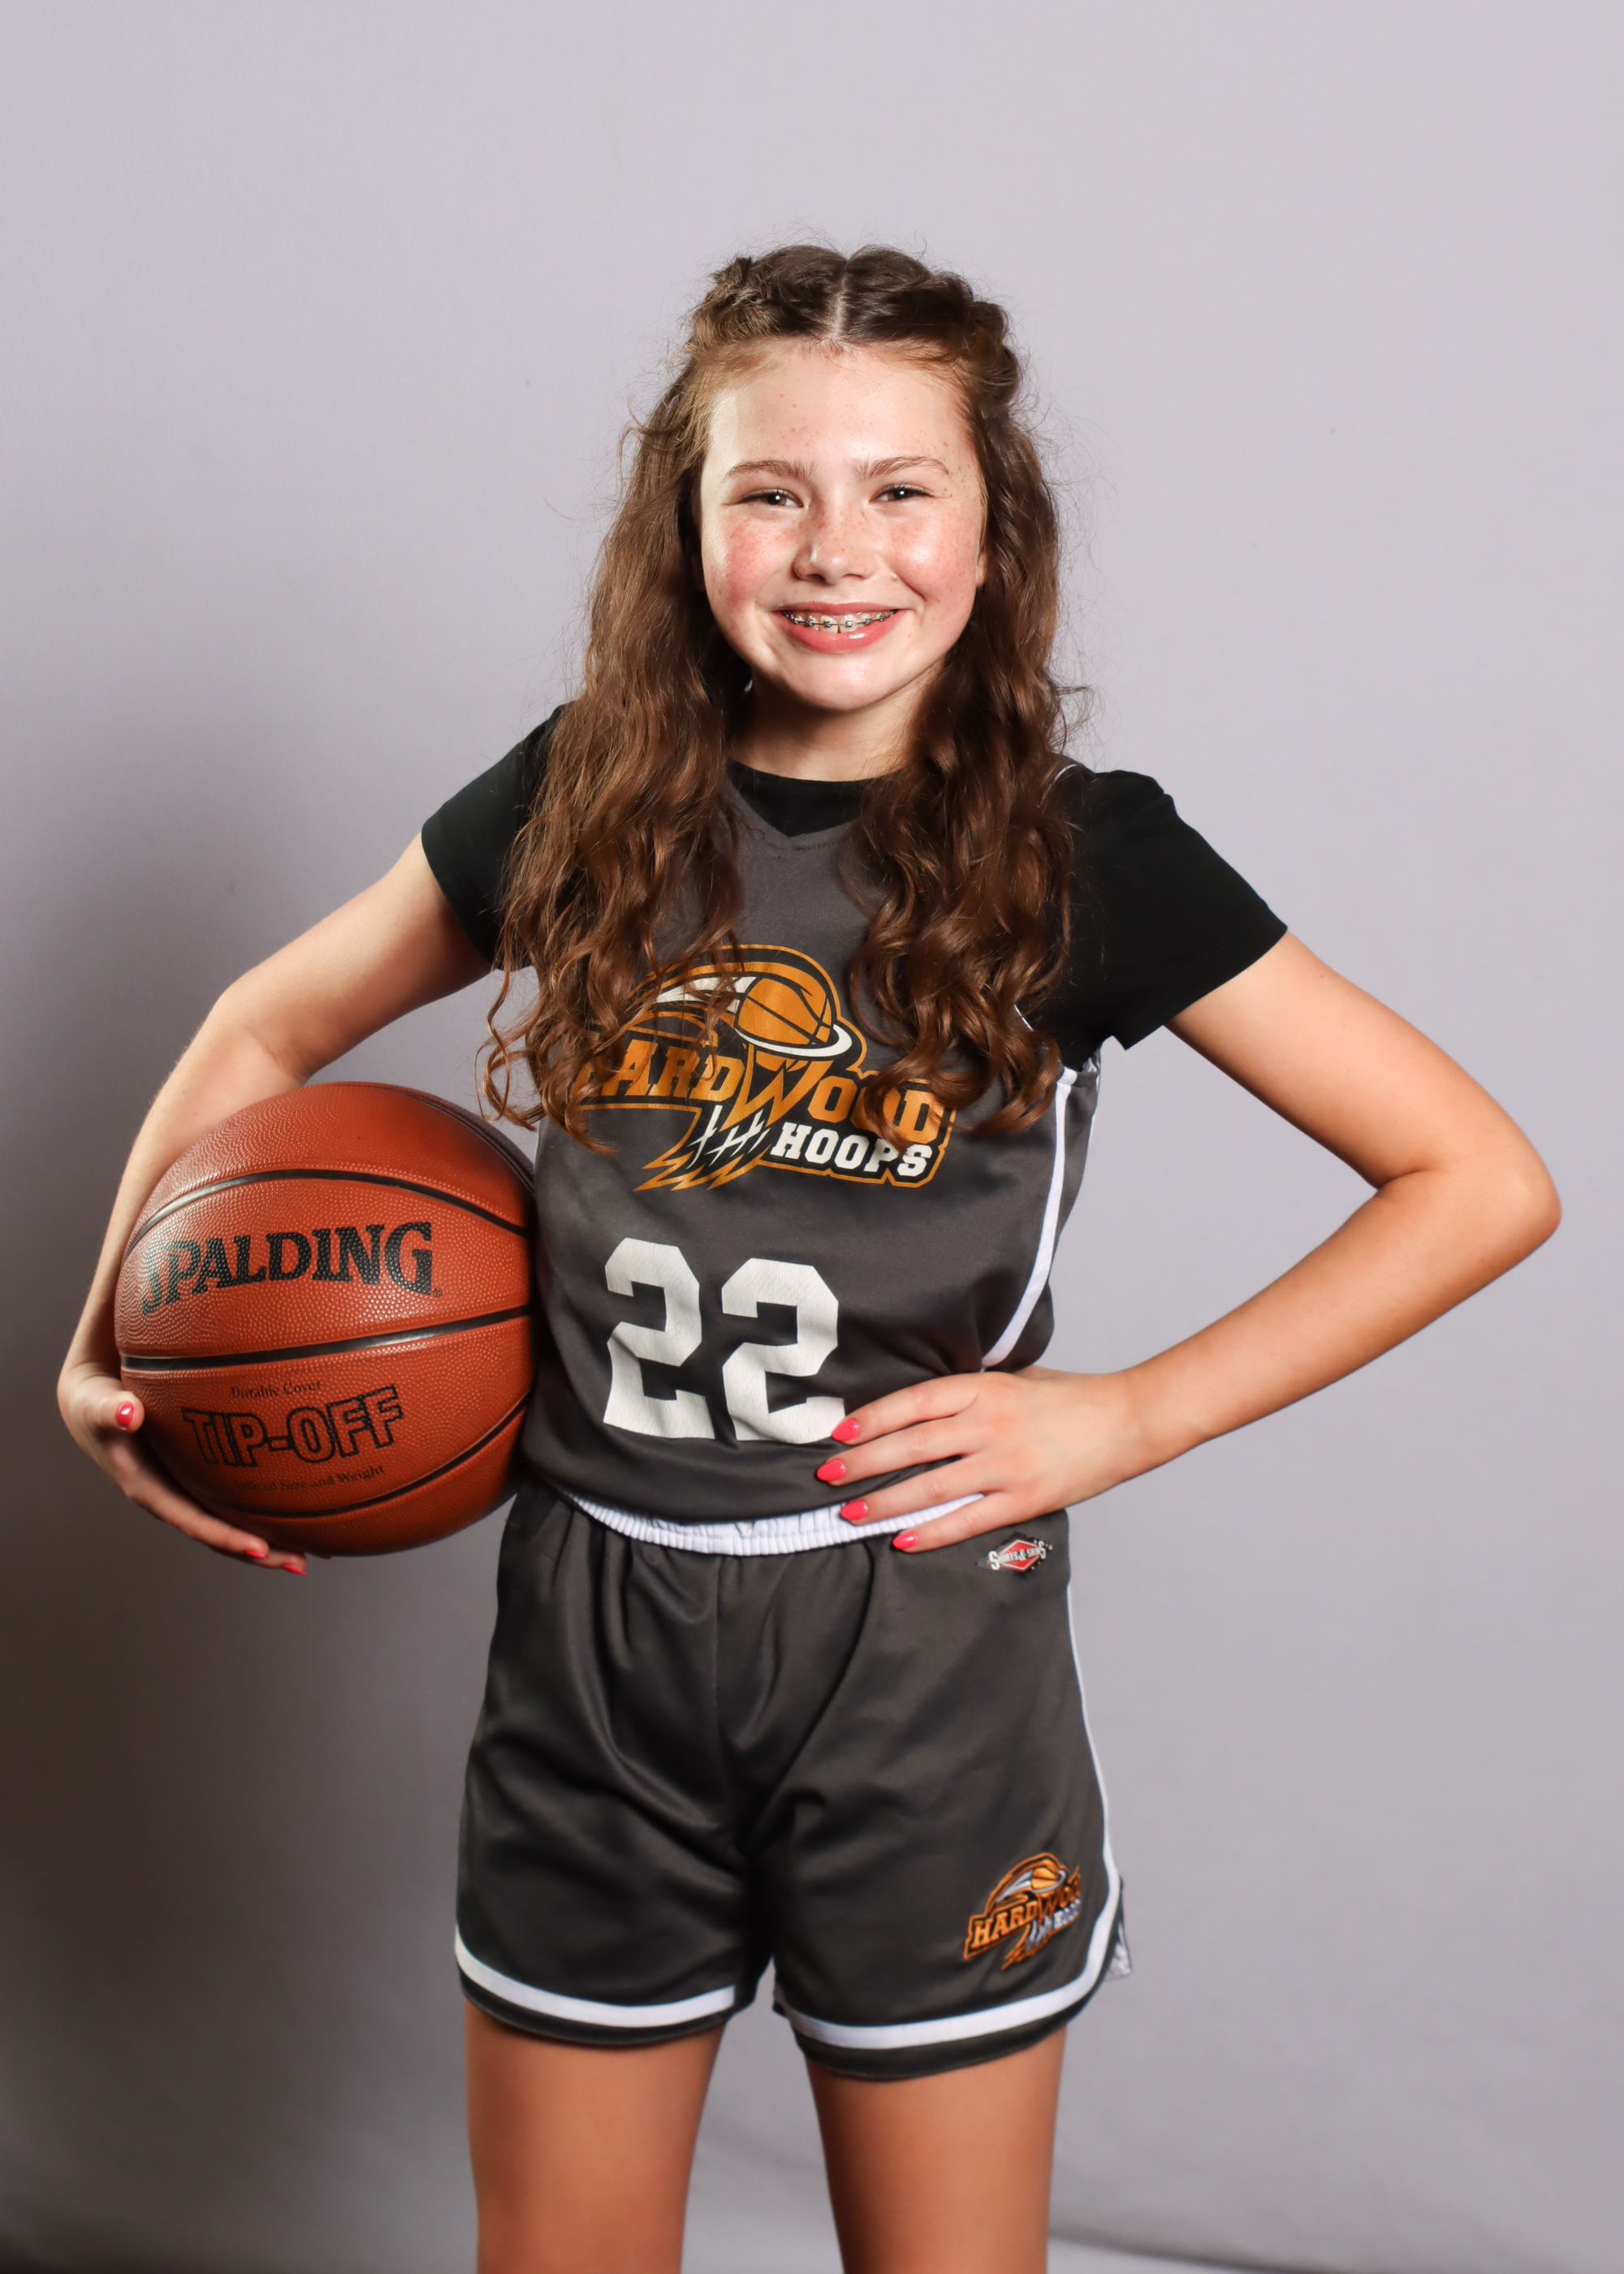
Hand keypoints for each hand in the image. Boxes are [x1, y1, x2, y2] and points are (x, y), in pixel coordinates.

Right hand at [57, 1359, 306, 1573]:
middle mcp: (173, 1498)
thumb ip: (111, 1410)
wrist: (97, 1405)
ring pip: (233, 1522)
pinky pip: (238, 1499)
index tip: (259, 1549)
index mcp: (150, 1490)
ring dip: (272, 1539)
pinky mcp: (201, 1479)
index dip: (225, 1537)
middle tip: (301, 1562)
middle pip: (221, 1534)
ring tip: (318, 1548)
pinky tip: (306, 1509)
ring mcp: (189, 1491)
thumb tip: (128, 1412)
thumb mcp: (98, 1405)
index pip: (193, 1522)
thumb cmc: (99, 1404)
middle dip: (260, 1552)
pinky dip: (269, 1510)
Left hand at [814, 1365, 1148, 1552]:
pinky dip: (932, 1531)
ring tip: (849, 1513)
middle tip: (825, 1476)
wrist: (1128, 1419)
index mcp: (984, 1388)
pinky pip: (968, 1519)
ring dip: (885, 1502)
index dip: (871, 1418)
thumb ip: (969, 1389)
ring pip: (931, 1486)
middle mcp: (990, 1424)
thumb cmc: (1068, 1397)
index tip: (839, 1433)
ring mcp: (1006, 1463)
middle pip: (911, 1445)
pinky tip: (902, 1540)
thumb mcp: (1014, 1377)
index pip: (913, 1401)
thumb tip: (916, 1402)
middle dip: (862, 1463)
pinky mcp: (1025, 1498)